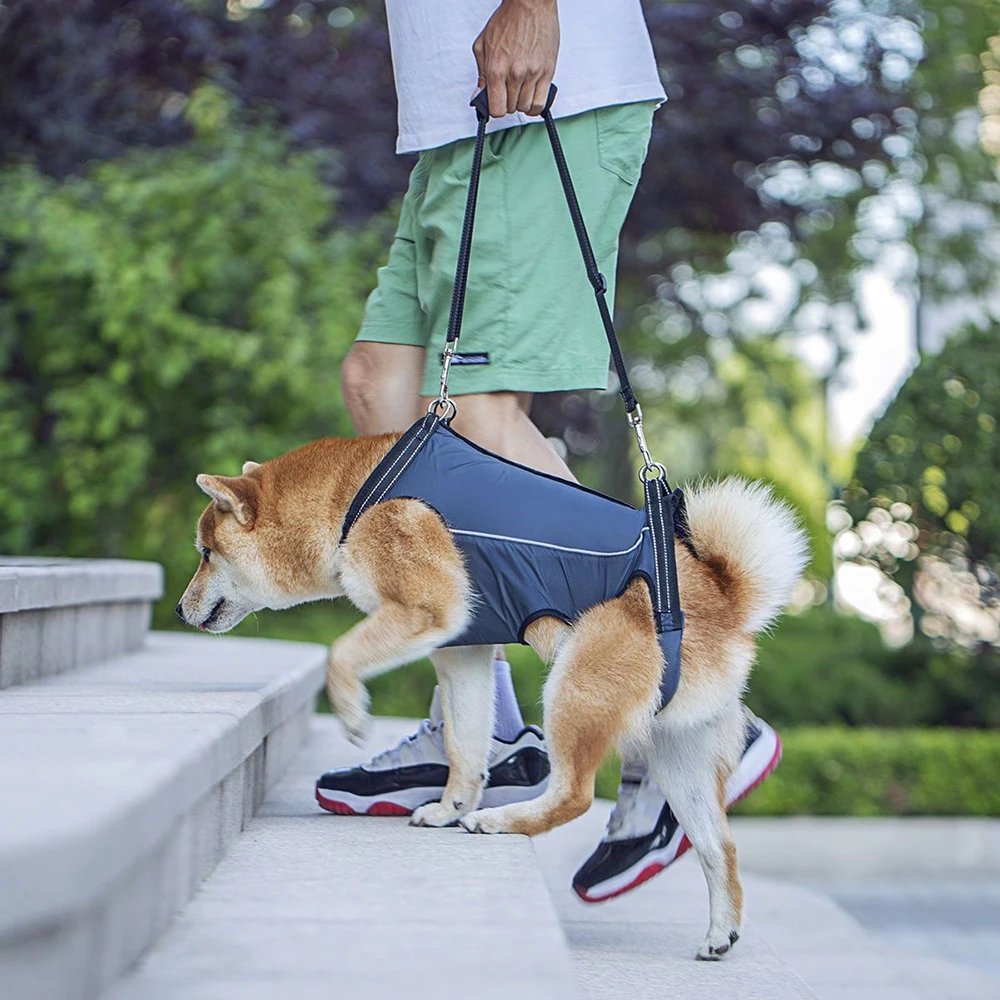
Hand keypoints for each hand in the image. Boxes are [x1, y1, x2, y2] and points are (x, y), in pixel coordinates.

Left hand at [472, 0, 558, 118]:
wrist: (531, 4)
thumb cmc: (508, 20)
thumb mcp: (483, 45)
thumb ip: (481, 74)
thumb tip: (479, 95)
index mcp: (497, 69)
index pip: (496, 109)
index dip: (495, 109)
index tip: (496, 103)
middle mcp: (515, 74)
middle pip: (511, 109)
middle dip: (508, 102)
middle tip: (508, 91)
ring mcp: (533, 74)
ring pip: (526, 107)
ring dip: (522, 103)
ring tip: (520, 90)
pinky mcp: (547, 72)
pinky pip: (541, 103)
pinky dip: (535, 106)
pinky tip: (532, 97)